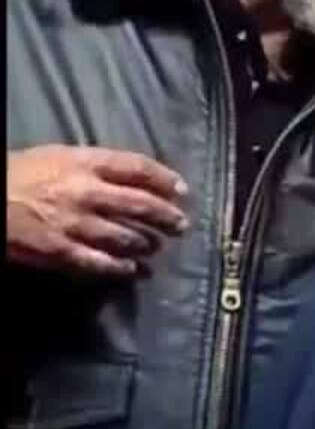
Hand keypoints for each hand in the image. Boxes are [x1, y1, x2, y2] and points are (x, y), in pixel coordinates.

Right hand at [6, 146, 188, 277]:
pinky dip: (123, 268)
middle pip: (141, 205)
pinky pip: (101, 263)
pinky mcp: (60, 252)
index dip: (166, 179)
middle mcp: (86, 192)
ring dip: (148, 244)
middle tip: (181, 225)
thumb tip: (132, 178)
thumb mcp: (57, 157)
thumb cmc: (17, 174)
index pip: (138, 168)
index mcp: (84, 163)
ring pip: (127, 237)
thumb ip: (94, 166)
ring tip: (157, 247)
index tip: (182, 190)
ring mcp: (75, 224)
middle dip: (167, 217)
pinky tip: (135, 271)